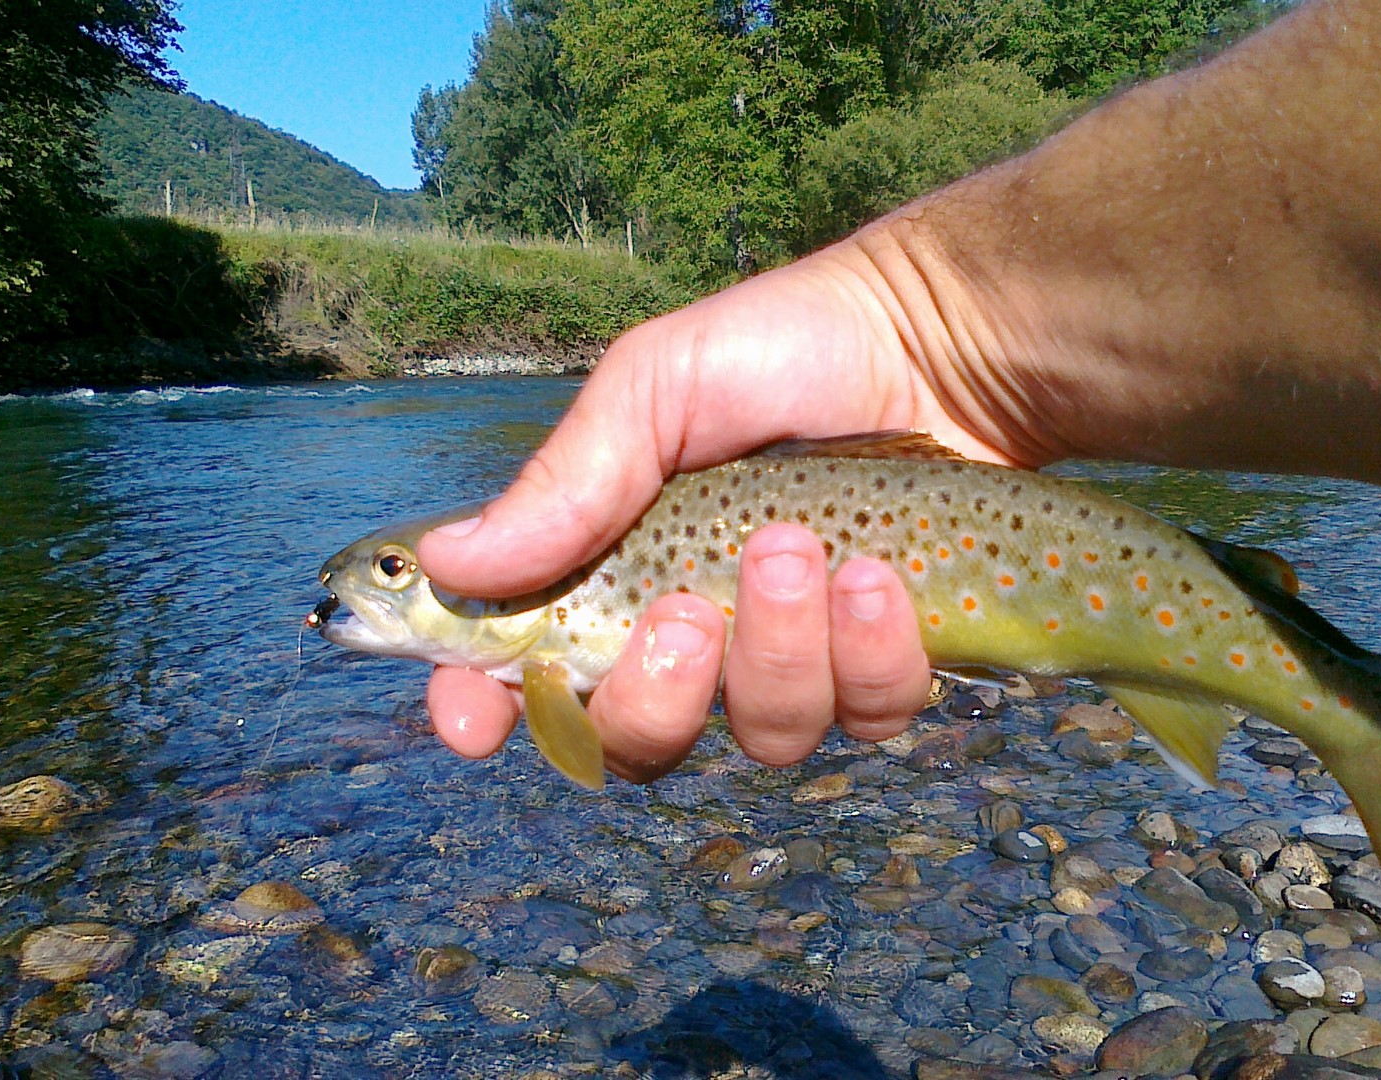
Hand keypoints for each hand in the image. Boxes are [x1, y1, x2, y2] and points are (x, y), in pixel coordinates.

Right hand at [417, 244, 1028, 780]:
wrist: (934, 340)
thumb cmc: (780, 349)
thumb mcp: (654, 389)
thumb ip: (566, 483)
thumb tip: (446, 562)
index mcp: (614, 569)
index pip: (525, 673)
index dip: (484, 710)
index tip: (471, 721)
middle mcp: (694, 633)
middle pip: (635, 742)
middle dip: (653, 693)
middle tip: (686, 609)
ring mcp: (791, 658)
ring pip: (761, 735)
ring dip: (775, 649)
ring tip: (804, 547)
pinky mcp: (882, 666)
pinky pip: (866, 715)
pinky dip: (869, 653)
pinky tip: (879, 576)